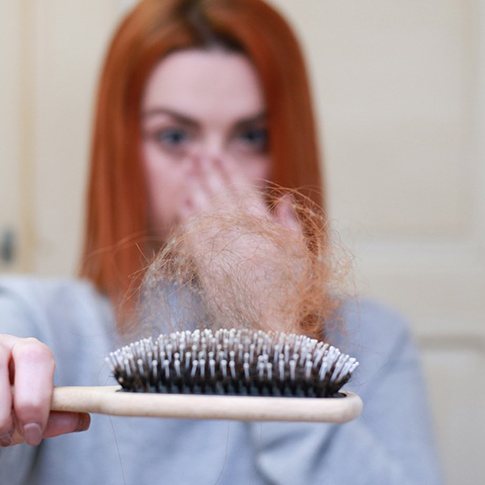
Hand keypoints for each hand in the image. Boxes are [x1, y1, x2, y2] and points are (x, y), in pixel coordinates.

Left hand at [174, 154, 306, 331]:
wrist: (271, 332)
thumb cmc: (291, 297)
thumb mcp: (301, 258)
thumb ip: (291, 226)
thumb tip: (284, 198)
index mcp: (267, 232)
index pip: (245, 193)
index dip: (230, 172)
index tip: (219, 155)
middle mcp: (244, 238)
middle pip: (222, 197)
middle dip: (209, 172)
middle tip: (197, 153)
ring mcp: (224, 254)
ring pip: (206, 213)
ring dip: (196, 188)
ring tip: (188, 170)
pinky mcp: (208, 271)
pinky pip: (195, 238)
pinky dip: (188, 219)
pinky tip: (183, 204)